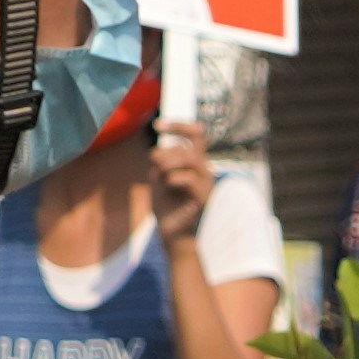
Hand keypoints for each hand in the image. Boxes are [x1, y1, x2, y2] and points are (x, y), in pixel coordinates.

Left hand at [146, 122, 214, 240]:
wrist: (173, 233)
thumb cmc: (166, 206)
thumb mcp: (158, 177)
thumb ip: (159, 162)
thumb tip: (157, 152)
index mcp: (195, 163)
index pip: (196, 134)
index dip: (178, 125)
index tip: (156, 126)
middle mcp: (204, 170)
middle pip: (191, 145)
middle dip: (167, 150)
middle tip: (152, 161)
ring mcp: (206, 183)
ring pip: (190, 158)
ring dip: (168, 162)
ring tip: (158, 173)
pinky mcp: (203, 197)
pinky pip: (188, 179)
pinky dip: (171, 179)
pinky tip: (166, 186)